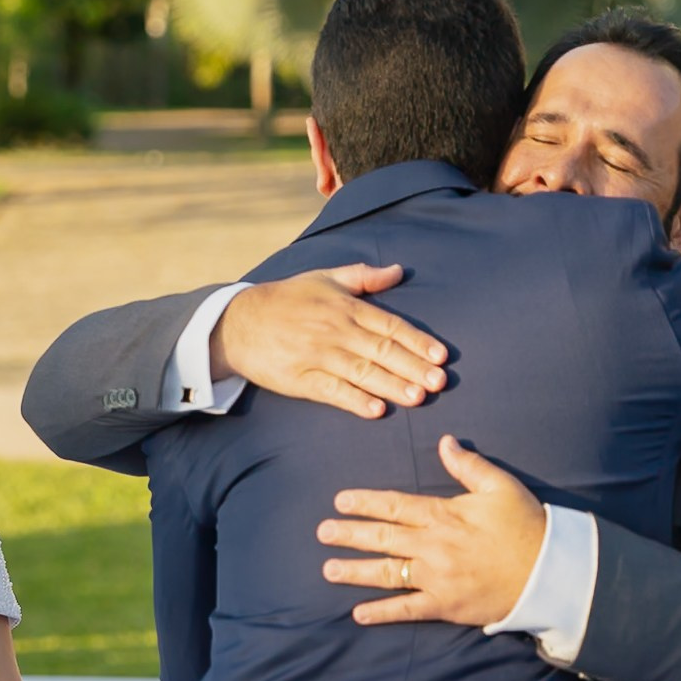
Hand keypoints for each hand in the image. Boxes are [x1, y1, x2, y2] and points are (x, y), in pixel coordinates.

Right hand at [209, 265, 448, 419]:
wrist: (238, 322)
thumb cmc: (286, 299)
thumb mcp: (324, 278)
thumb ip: (364, 276)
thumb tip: (399, 270)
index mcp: (345, 307)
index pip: (389, 325)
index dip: (417, 341)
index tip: (441, 356)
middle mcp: (335, 330)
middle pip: (381, 351)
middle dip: (413, 368)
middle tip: (440, 383)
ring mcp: (317, 356)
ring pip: (362, 372)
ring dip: (392, 386)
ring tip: (418, 398)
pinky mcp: (300, 379)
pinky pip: (332, 391)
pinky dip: (354, 400)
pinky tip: (376, 410)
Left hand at [317, 435, 545, 627]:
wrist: (549, 571)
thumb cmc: (526, 525)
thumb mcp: (500, 486)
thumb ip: (469, 465)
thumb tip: (445, 441)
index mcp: (443, 515)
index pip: (394, 505)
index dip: (365, 502)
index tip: (340, 501)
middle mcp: (433, 546)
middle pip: (382, 538)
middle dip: (349, 534)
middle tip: (321, 532)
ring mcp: (436, 578)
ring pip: (387, 573)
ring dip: (355, 572)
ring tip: (328, 569)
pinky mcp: (445, 605)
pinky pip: (407, 610)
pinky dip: (381, 613)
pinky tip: (357, 614)